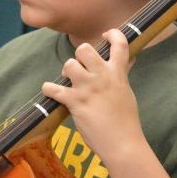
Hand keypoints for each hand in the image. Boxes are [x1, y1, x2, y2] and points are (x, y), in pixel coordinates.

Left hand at [41, 29, 143, 157]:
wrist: (123, 143)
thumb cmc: (126, 121)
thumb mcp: (127, 92)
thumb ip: (121, 76)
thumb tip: (125, 63)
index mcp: (118, 74)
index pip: (120, 43)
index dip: (112, 34)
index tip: (105, 35)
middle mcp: (102, 76)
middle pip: (84, 49)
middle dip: (79, 56)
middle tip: (79, 69)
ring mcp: (88, 88)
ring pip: (69, 64)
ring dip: (66, 72)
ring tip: (68, 82)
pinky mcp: (75, 102)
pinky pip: (53, 88)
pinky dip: (49, 89)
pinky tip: (51, 92)